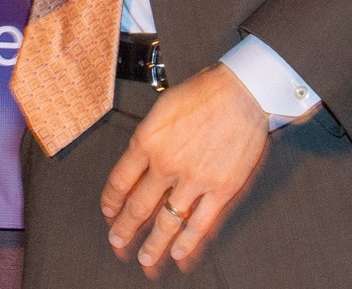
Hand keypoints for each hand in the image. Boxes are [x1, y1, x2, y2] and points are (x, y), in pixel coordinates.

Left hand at [101, 63, 268, 277]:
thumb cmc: (204, 93)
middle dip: (125, 229)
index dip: (111, 201)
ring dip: (154, 245)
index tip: (109, 212)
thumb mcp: (162, 108)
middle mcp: (166, 164)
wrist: (242, 91)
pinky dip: (188, 243)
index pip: (120, 181)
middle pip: (138, 207)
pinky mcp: (221, 190)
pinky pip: (200, 224)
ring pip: (167, 222)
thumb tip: (139, 160)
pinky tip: (179, 253)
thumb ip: (149, 137)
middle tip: (117, 242)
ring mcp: (194, 180)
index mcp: (147, 141)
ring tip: (145, 259)